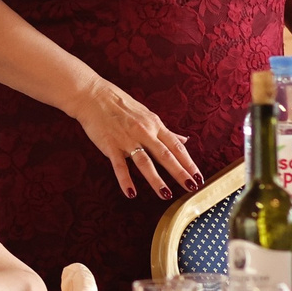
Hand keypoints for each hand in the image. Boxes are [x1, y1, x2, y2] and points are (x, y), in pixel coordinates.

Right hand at [63, 76, 201, 200]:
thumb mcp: (147, 114)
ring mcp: (126, 139)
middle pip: (165, 155)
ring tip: (166, 195)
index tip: (198, 177)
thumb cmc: (120, 104)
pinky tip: (131, 193)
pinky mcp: (110, 145)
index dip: (188, 162)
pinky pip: (119, 165)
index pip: (176, 146)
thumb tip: (184, 140)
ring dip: (156, 180)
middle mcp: (143, 132)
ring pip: (144, 162)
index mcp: (154, 125)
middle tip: (192, 187)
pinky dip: (125, 179)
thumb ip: (165, 131)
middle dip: (180, 172)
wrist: (92, 95)